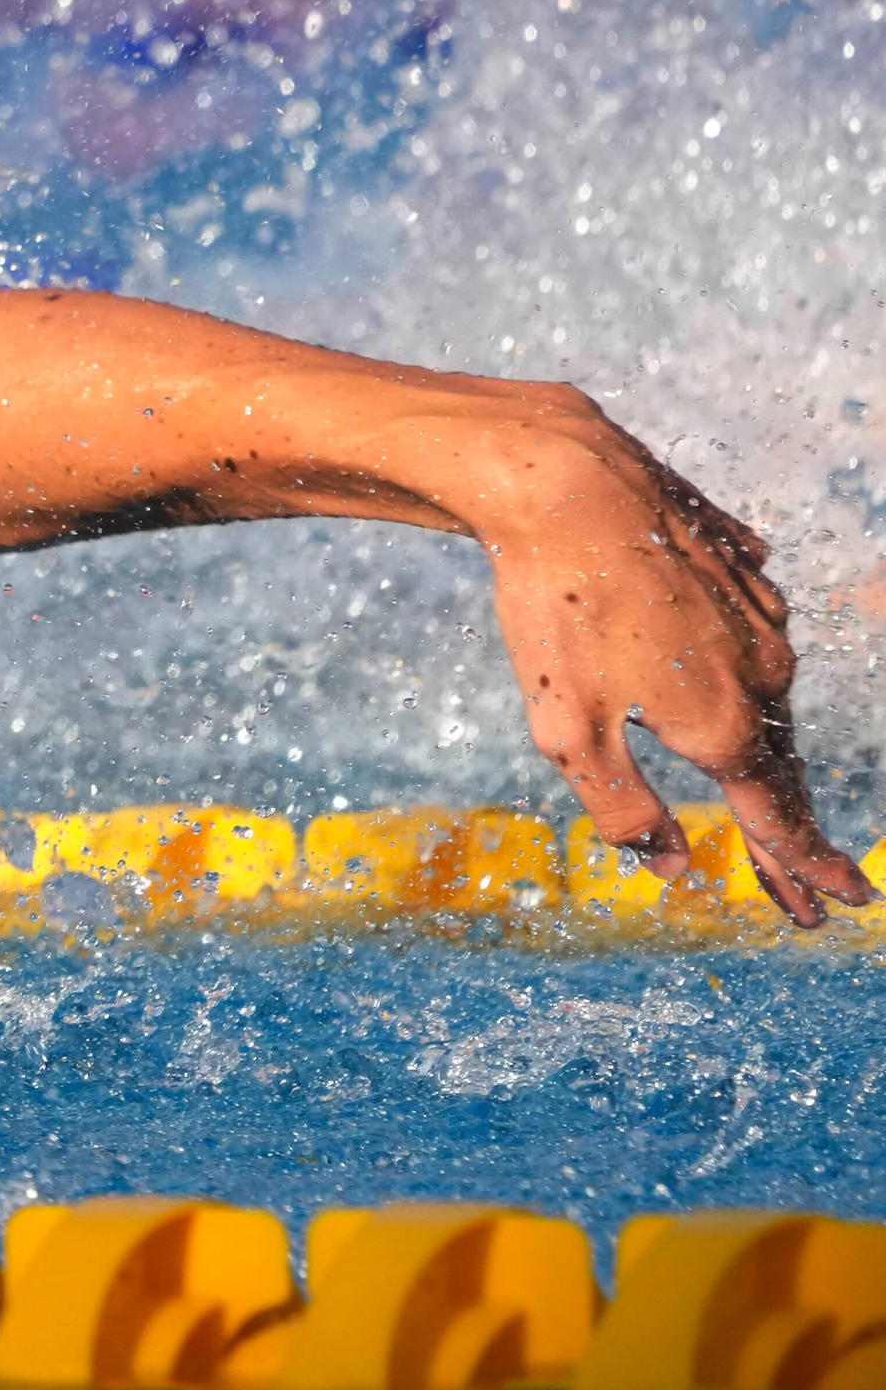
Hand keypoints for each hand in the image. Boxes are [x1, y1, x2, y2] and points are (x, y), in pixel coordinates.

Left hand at [444, 387, 871, 926]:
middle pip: (779, 769)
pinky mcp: (739, 573)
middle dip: (793, 837)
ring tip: (773, 804)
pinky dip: (748, 675)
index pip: (776, 814)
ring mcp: (758, 617)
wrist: (570, 486)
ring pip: (768, 701)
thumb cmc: (557, 610)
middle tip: (811, 893)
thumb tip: (668, 867)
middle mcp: (760, 671)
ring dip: (770, 757)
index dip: (803, 866)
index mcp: (722, 720)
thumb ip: (620, 808)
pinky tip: (744, 687)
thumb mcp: (565, 730)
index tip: (833, 903)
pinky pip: (752, 637)